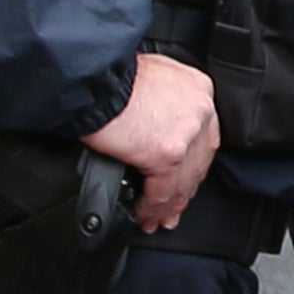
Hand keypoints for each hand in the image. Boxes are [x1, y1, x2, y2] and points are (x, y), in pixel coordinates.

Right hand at [83, 50, 222, 232]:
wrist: (90, 77)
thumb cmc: (108, 74)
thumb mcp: (150, 76)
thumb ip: (163, 102)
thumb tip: (155, 126)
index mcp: (196, 89)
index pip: (202, 136)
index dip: (192, 163)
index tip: (183, 178)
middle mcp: (199, 110)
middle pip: (198, 161)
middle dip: (184, 189)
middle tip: (172, 208)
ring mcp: (186, 133)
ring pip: (184, 180)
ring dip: (169, 205)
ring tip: (156, 219)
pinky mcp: (167, 154)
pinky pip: (163, 191)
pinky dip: (152, 207)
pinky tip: (144, 215)